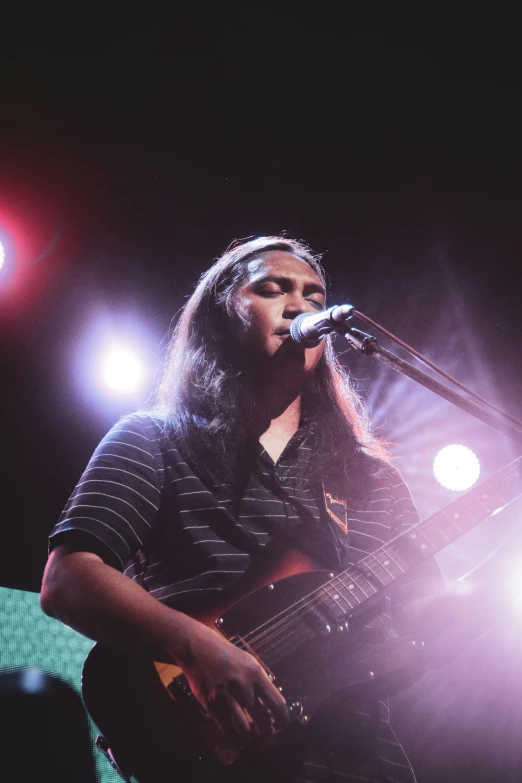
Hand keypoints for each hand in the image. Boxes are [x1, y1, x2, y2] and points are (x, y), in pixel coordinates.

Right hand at [180, 623, 288, 746]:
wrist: (199, 650)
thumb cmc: (226, 656)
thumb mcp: (249, 662)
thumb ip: (260, 682)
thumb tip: (272, 703)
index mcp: (256, 673)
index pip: (277, 703)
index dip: (282, 718)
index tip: (282, 724)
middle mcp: (243, 686)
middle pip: (263, 719)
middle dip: (267, 731)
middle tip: (267, 732)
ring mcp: (227, 696)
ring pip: (246, 730)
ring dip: (251, 738)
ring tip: (252, 738)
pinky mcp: (213, 704)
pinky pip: (228, 730)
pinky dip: (235, 738)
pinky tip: (239, 738)